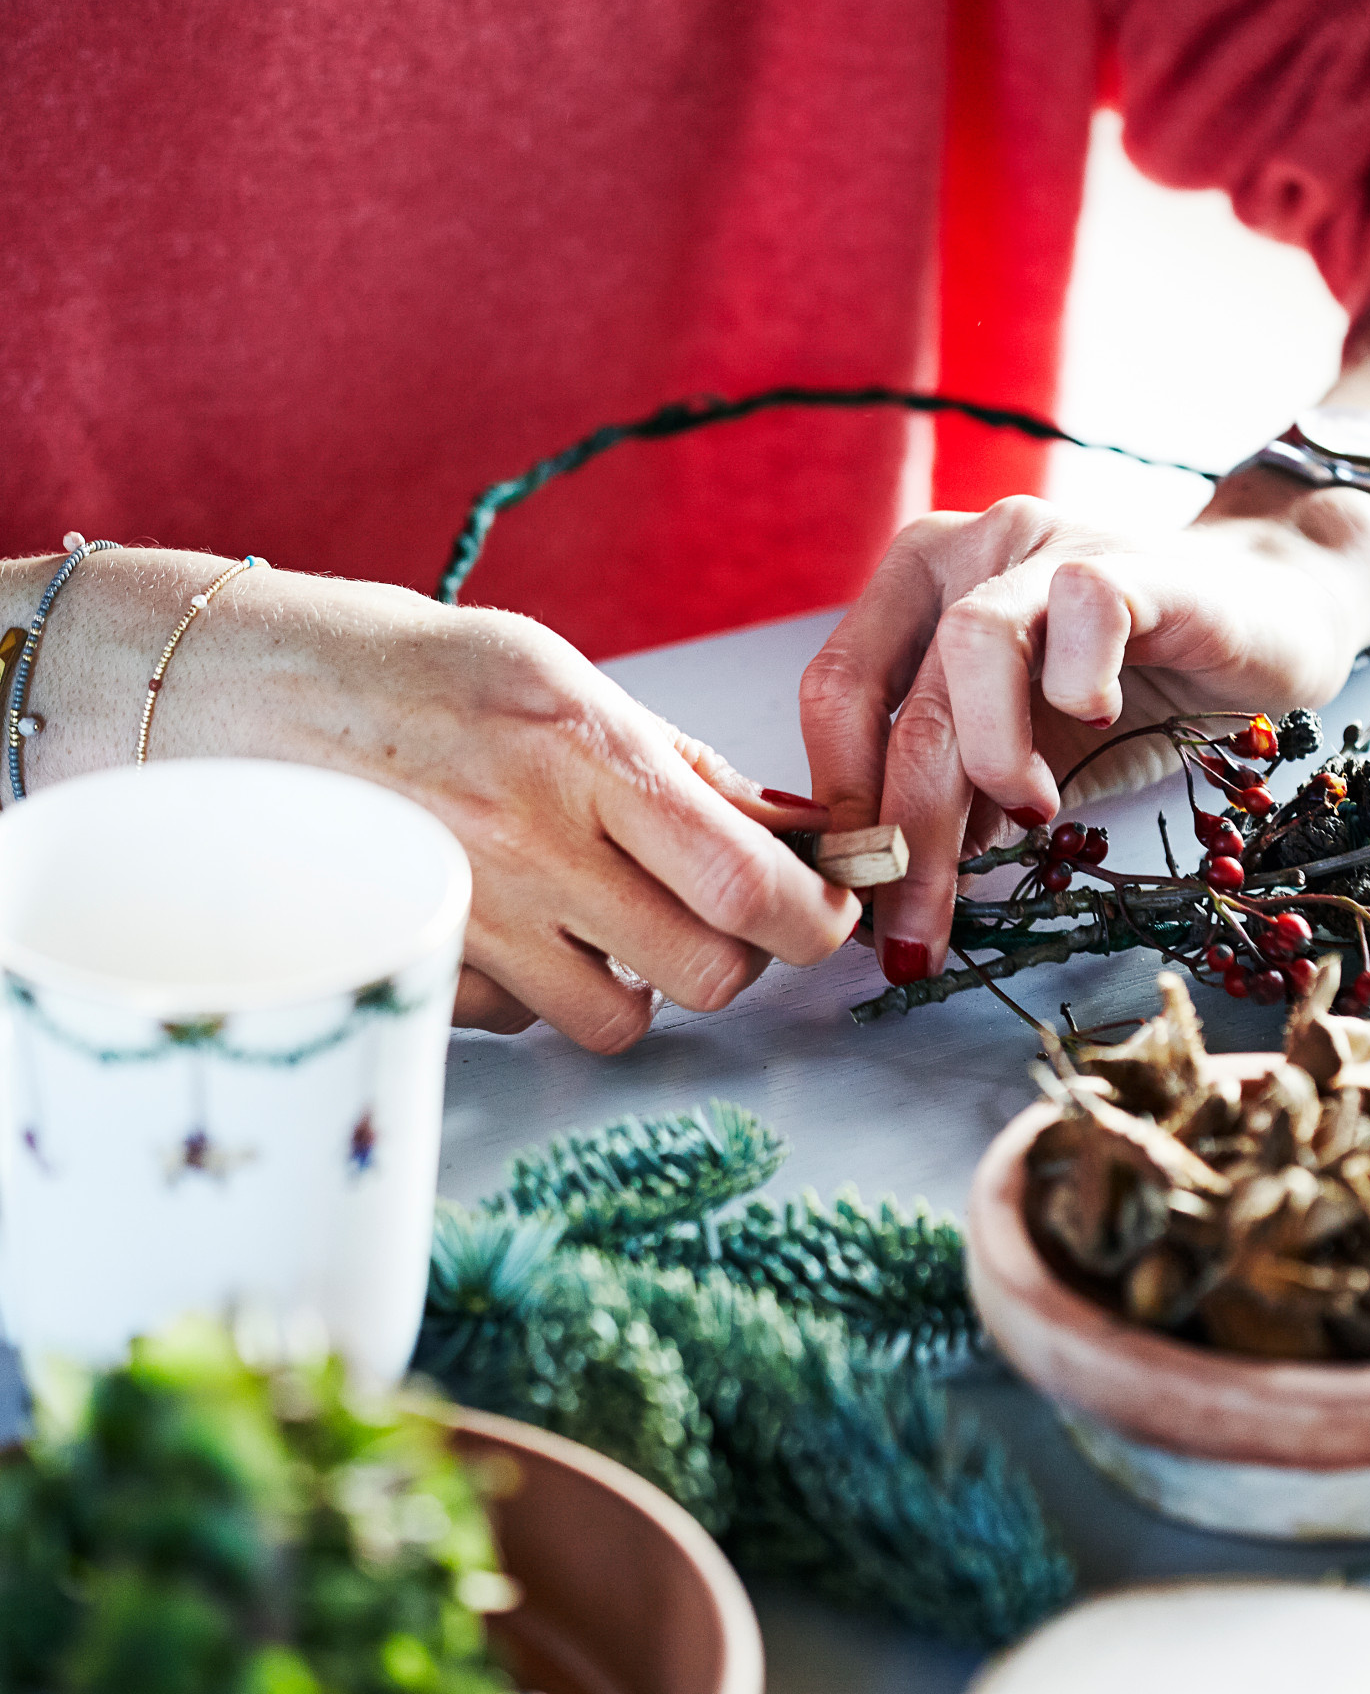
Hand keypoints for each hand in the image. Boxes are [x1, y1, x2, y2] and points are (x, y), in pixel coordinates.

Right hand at [12, 554, 858, 1047]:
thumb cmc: (396, 671)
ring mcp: (472, 916)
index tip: (825, 907)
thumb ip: (672, 762)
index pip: (748, 878)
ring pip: (622, 1020)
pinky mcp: (422, 969)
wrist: (220, 693)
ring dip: (636, 985)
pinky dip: (540, 992)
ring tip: (602, 921)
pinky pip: (527, 1022)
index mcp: (583, 747)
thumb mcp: (550, 673)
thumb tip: (791, 831)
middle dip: (737, 957)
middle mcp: (533, 840)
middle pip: (709, 974)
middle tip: (718, 917)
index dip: (814, 915)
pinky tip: (509, 924)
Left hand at [797, 479, 1369, 983]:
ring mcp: (1045, 546)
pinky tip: (1099, 720)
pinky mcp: (1134, 562)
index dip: (841, 811)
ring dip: (988, 760)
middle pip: (905, 707)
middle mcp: (964, 554)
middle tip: (920, 936)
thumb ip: (956, 802)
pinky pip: (1083, 606)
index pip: (834, 699)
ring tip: (1031, 817)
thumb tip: (887, 895)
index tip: (860, 909)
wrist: (1264, 623)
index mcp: (912, 594)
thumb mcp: (1021, 762)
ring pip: (973, 649)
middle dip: (907, 840)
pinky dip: (1079, 681)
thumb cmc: (1130, 693)